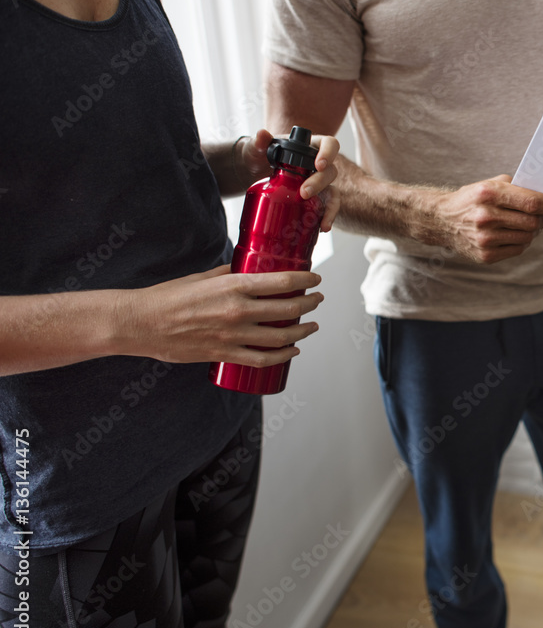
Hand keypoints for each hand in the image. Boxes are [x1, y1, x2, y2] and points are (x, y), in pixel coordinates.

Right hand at [118, 266, 323, 366]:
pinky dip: (283, 356)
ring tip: (312, 325)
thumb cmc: (170, 297)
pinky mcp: (225, 354)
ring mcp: (233, 336)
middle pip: (288, 309)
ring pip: (281, 336)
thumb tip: (251, 268)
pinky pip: (263, 359)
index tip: (316, 278)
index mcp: (233, 286)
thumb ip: (230, 273)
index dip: (306, 279)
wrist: (141, 324)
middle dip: (310, 303)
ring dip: (303, 331)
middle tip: (317, 299)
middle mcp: (238, 311)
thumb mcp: (204, 277)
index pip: (282, 281)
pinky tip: (293, 350)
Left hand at [240, 129, 341, 231]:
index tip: (318, 164)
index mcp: (310, 146)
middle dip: (320, 183)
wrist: (254, 171)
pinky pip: (327, 207)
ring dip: (330, 207)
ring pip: (333, 192)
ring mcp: (319, 182)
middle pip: (330, 171)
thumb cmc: (259, 155)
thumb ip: (258, 142)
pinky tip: (322, 228)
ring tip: (322, 222)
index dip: (329, 153)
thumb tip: (262, 135)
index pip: (330, 144)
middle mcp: (319, 164)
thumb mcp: (256, 148)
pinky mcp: (316, 198)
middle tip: (304, 193)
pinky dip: (327, 217)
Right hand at [426, 175, 542, 263]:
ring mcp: (485, 239)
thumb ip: (517, 188)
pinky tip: (514, 234)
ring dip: (534, 231)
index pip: (533, 202)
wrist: (441, 221)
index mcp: (489, 194)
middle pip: (534, 222)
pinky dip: (522, 242)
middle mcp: (486, 217)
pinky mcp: (486, 256)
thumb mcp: (489, 184)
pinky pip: (518, 249)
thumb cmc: (471, 199)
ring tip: (527, 223)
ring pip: (528, 238)